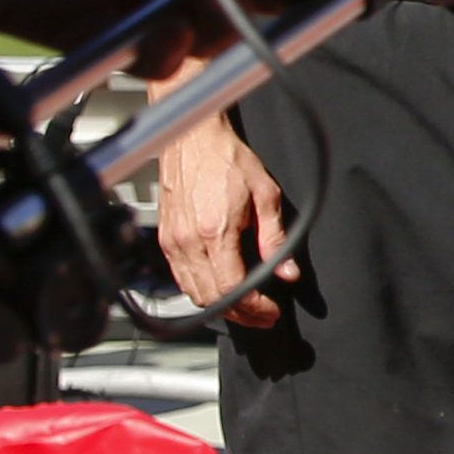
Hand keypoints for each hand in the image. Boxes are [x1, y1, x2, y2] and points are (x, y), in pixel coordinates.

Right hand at [154, 120, 298, 326]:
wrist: (193, 137)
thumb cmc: (226, 158)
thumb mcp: (265, 194)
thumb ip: (276, 238)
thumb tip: (288, 272)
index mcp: (215, 231)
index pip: (232, 289)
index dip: (254, 308)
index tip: (270, 311)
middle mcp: (188, 241)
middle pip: (212, 299)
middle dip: (241, 314)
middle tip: (262, 316)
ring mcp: (173, 242)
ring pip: (194, 294)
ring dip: (221, 307)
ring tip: (246, 306)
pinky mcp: (166, 239)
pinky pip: (181, 279)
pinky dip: (202, 291)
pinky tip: (221, 288)